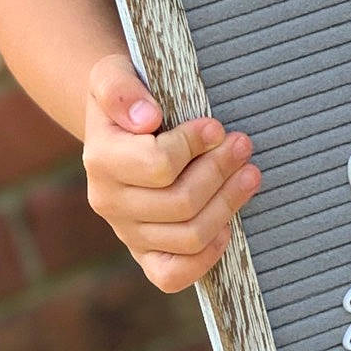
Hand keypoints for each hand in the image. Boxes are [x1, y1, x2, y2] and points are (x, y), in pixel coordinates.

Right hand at [81, 53, 261, 292]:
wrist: (121, 126)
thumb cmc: (128, 98)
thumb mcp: (114, 74)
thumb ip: (120, 88)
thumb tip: (146, 118)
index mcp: (100, 159)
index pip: (159, 164)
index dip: (195, 145)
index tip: (216, 126)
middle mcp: (108, 202)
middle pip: (180, 203)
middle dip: (221, 171)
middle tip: (243, 145)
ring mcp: (127, 232)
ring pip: (188, 237)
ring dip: (227, 205)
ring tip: (249, 175)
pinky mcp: (144, 255)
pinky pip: (172, 276)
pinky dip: (206, 256)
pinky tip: (227, 226)